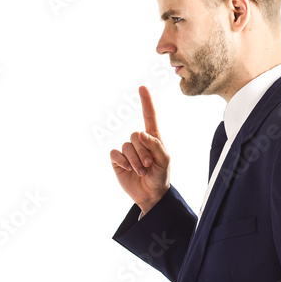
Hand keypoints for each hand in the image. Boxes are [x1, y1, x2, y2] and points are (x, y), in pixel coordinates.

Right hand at [109, 86, 170, 213]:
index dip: (146, 102)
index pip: (149, 117)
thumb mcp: (165, 160)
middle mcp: (138, 142)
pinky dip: (123, 162)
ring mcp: (127, 150)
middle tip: (148, 166)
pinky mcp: (118, 160)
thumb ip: (155, 145)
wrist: (150, 194)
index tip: (142, 87)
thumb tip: (141, 134)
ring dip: (135, 160)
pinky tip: (128, 169)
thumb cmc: (160, 175)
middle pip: (135, 135)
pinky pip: (116, 154)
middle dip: (143, 152)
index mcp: (152, 138)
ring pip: (126, 146)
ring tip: (141, 171)